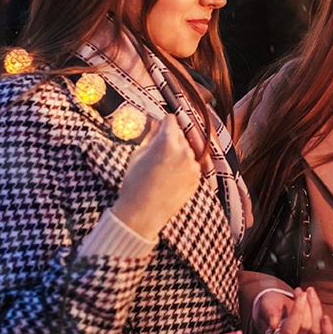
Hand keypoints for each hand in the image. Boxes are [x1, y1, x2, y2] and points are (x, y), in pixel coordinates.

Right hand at [111, 118, 202, 239]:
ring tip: (162, 169)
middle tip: (157, 152)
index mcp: (167, 141)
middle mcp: (184, 150)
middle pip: (180, 134)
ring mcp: (193, 165)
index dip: (163, 123)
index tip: (159, 127)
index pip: (170, 119)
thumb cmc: (135, 184)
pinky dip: (183, 167)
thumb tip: (156, 123)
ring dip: (178, 153)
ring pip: (187, 150)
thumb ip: (150, 135)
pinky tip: (169, 178)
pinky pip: (190, 165)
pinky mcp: (197, 178)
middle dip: (170, 139)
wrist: (142, 213)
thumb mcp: (138, 155)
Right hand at [255, 287, 332, 333]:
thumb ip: (269, 313)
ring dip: (317, 310)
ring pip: (316, 332)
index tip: (300, 293)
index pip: (290, 330)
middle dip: (308, 306)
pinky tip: (325, 317)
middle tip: (303, 292)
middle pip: (306, 329)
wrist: (276, 307)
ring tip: (311, 295)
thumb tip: (273, 324)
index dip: (298, 311)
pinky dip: (327, 331)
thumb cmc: (271, 305)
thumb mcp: (266, 305)